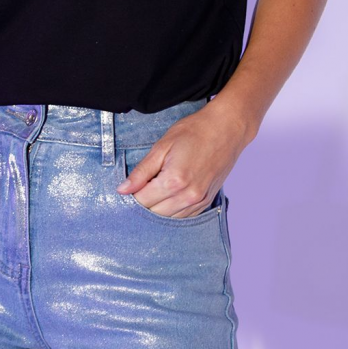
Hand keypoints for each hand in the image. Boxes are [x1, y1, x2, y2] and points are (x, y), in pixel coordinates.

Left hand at [116, 100, 250, 217]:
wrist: (225, 129)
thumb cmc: (193, 132)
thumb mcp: (161, 146)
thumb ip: (141, 172)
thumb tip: (122, 190)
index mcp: (174, 181)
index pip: (142, 201)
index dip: (131, 195)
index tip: (127, 188)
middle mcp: (188, 196)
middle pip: (155, 213)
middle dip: (143, 203)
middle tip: (139, 187)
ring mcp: (200, 201)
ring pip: (169, 219)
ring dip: (157, 208)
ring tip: (153, 190)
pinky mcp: (207, 201)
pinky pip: (184, 216)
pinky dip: (172, 210)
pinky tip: (168, 196)